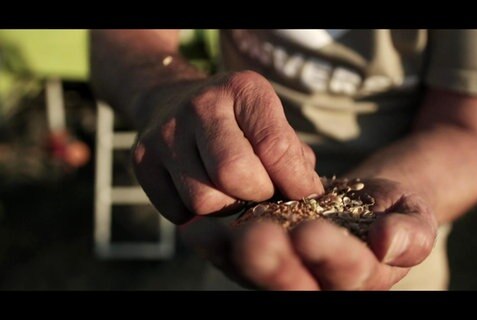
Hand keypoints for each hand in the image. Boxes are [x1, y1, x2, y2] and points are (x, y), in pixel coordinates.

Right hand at [132, 70, 323, 223]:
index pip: (275, 147)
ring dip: (225, 207)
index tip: (302, 192)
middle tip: (260, 191)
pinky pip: (177, 211)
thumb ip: (292, 156)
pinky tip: (202, 189)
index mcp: (243, 90)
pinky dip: (195, 214)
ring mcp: (166, 132)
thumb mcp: (270, 122)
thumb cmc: (237, 121)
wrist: (174, 101)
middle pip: (233, 175)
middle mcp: (200, 106)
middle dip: (256, 194)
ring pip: (203, 200)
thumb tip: (306, 194)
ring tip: (231, 191)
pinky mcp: (142, 159)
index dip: (295, 181)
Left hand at [183, 178, 437, 289]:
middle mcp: (316, 284)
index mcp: (359, 279)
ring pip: (256, 274)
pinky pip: (233, 257)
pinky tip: (198, 229)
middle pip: (292, 285)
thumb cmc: (393, 211)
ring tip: (211, 234)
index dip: (329, 256)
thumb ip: (411, 233)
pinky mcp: (257, 257)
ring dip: (233, 256)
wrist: (364, 202)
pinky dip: (216, 244)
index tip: (312, 231)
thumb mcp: (415, 215)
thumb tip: (387, 243)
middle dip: (273, 264)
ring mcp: (283, 272)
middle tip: (256, 238)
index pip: (346, 275)